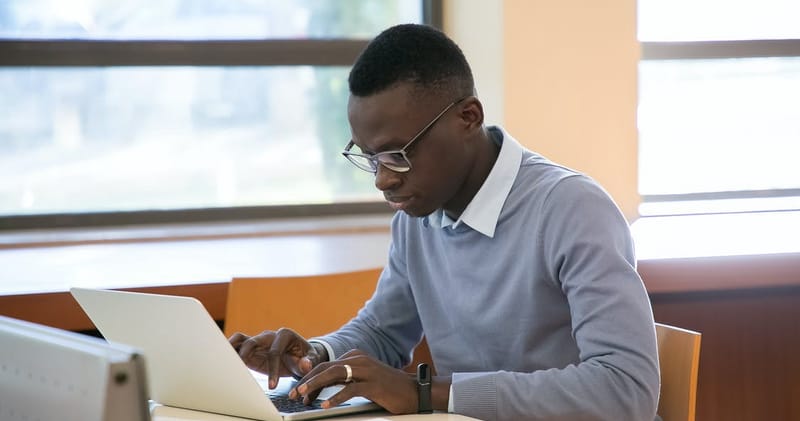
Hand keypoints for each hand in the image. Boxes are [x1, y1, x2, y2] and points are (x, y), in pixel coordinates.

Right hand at [228, 328, 324, 388]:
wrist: (301, 356)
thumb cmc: (306, 357)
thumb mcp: (312, 359)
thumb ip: (309, 362)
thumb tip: (304, 364)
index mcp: (285, 335)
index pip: (275, 352)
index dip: (273, 368)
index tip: (273, 385)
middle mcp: (269, 335)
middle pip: (254, 341)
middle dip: (247, 354)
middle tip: (241, 366)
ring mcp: (258, 341)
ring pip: (241, 339)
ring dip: (232, 347)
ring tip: (225, 359)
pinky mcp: (251, 349)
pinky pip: (237, 346)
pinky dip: (229, 351)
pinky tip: (223, 360)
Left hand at [290, 349, 418, 413]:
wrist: (414, 391)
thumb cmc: (388, 388)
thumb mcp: (363, 379)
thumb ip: (345, 379)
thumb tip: (321, 389)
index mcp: (355, 357)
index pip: (326, 365)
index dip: (310, 377)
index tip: (298, 390)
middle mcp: (359, 360)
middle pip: (326, 368)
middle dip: (307, 380)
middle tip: (293, 393)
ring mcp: (366, 371)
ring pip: (334, 375)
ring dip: (315, 386)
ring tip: (303, 396)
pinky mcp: (374, 384)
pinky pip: (350, 390)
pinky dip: (335, 397)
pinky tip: (325, 404)